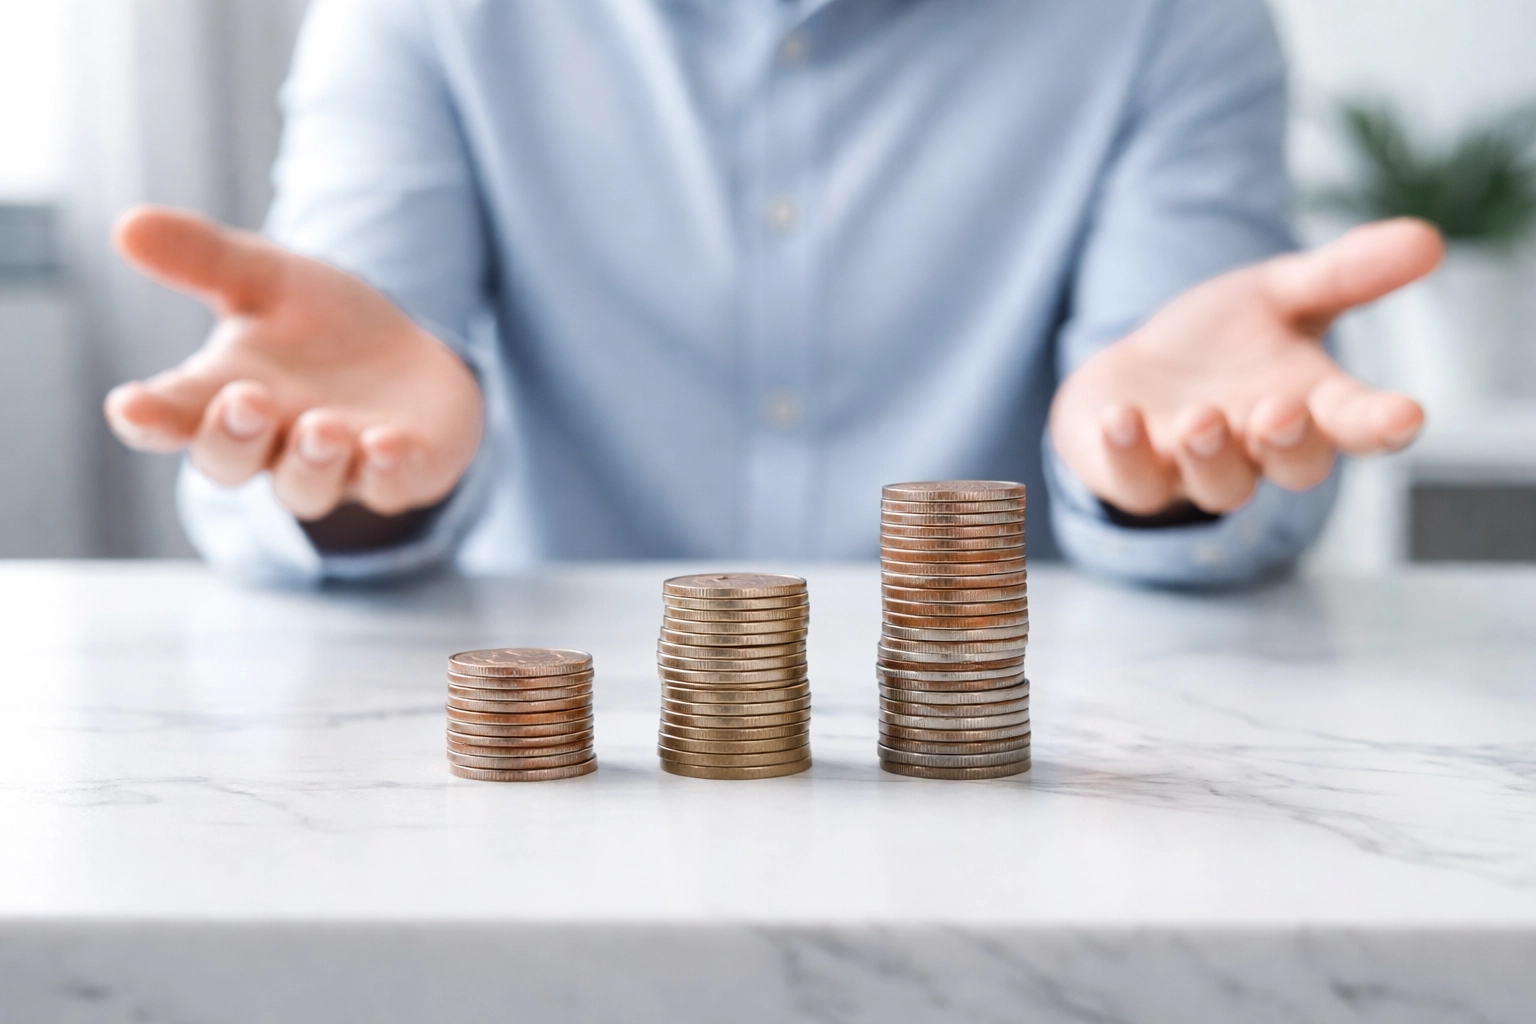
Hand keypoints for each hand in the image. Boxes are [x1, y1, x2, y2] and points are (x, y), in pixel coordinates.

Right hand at [103, 206, 482, 520]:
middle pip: (232, 462)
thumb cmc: (319, 323)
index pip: (171, 417)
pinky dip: (387, 470)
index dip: (148, 418)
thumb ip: (204, 259)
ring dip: (313, 461)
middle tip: (249, 400)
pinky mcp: (401, 475)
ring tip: (324, 426)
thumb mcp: (265, 278)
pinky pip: (390, 487)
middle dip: (234, 436)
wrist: (408, 353)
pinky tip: (389, 443)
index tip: (128, 407)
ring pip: (307, 488)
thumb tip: (129, 224)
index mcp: (223, 397)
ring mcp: (337, 468)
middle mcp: (273, 443)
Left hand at [1050, 218, 1442, 515]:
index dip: (1382, 424)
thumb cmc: (1219, 344)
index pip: (1359, 424)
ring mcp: (1195, 471)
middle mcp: (1259, 450)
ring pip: (1218, 486)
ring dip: (1211, 455)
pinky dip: (1125, 455)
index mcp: (1311, 407)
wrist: (1134, 376)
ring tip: (1201, 420)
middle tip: (1281, 412)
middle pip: (1294, 465)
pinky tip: (1118, 418)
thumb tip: (1427, 237)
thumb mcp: (1279, 294)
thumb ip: (1345, 274)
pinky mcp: (1133, 476)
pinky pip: (1134, 483)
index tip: (1405, 415)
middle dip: (1290, 442)